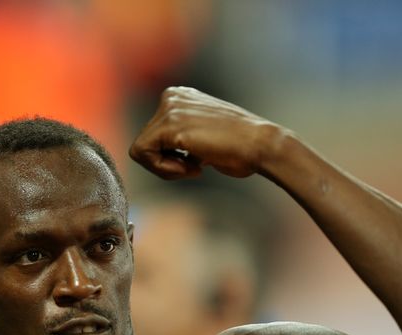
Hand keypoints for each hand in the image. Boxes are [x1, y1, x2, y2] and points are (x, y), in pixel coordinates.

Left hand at [129, 86, 279, 179]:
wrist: (261, 145)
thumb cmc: (239, 148)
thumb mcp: (203, 136)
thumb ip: (182, 138)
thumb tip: (162, 155)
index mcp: (179, 96)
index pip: (152, 134)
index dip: (168, 157)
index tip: (194, 161)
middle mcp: (171, 97)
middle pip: (144, 142)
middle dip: (166, 163)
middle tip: (195, 167)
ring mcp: (169, 109)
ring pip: (141, 150)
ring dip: (165, 168)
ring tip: (194, 167)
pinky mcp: (170, 126)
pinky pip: (143, 154)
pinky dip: (163, 170)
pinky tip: (192, 168)